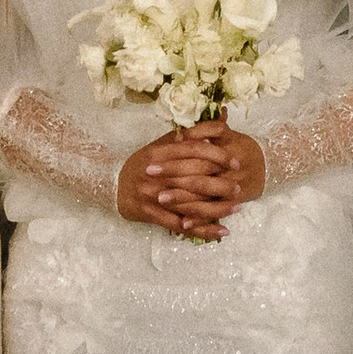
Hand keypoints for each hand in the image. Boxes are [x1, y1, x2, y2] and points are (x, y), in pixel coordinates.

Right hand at [115, 123, 264, 239]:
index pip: (194, 151)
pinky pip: (182, 224)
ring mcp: (154, 195)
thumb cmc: (142, 164)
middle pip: (195, 178)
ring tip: (237, 207)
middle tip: (239, 186)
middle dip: (221, 183)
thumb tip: (215, 123)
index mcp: (159, 153)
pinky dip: (203, 230)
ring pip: (191, 203)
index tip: (234, 162)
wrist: (112, 186)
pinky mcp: (152, 215)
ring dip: (218, 208)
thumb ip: (185, 136)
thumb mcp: (159, 145)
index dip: (217, 155)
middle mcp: (157, 173)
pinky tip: (222, 230)